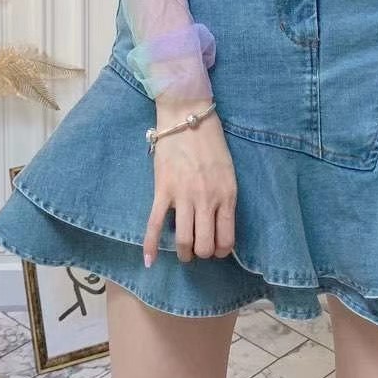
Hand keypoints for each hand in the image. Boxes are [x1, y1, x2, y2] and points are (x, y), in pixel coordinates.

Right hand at [142, 101, 236, 266]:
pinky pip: (155, 224)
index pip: (226, 239)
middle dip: (202, 253)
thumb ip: (224, 197)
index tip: (216, 248)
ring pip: (183, 240)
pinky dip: (150, 246)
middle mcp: (207, 200)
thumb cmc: (210, 142)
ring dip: (183, 252)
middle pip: (205, 245)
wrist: (187, 116)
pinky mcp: (163, 190)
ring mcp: (183, 196)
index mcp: (227, 195)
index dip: (221, 251)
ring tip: (183, 252)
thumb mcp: (228, 171)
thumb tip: (218, 223)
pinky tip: (149, 261)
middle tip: (198, 249)